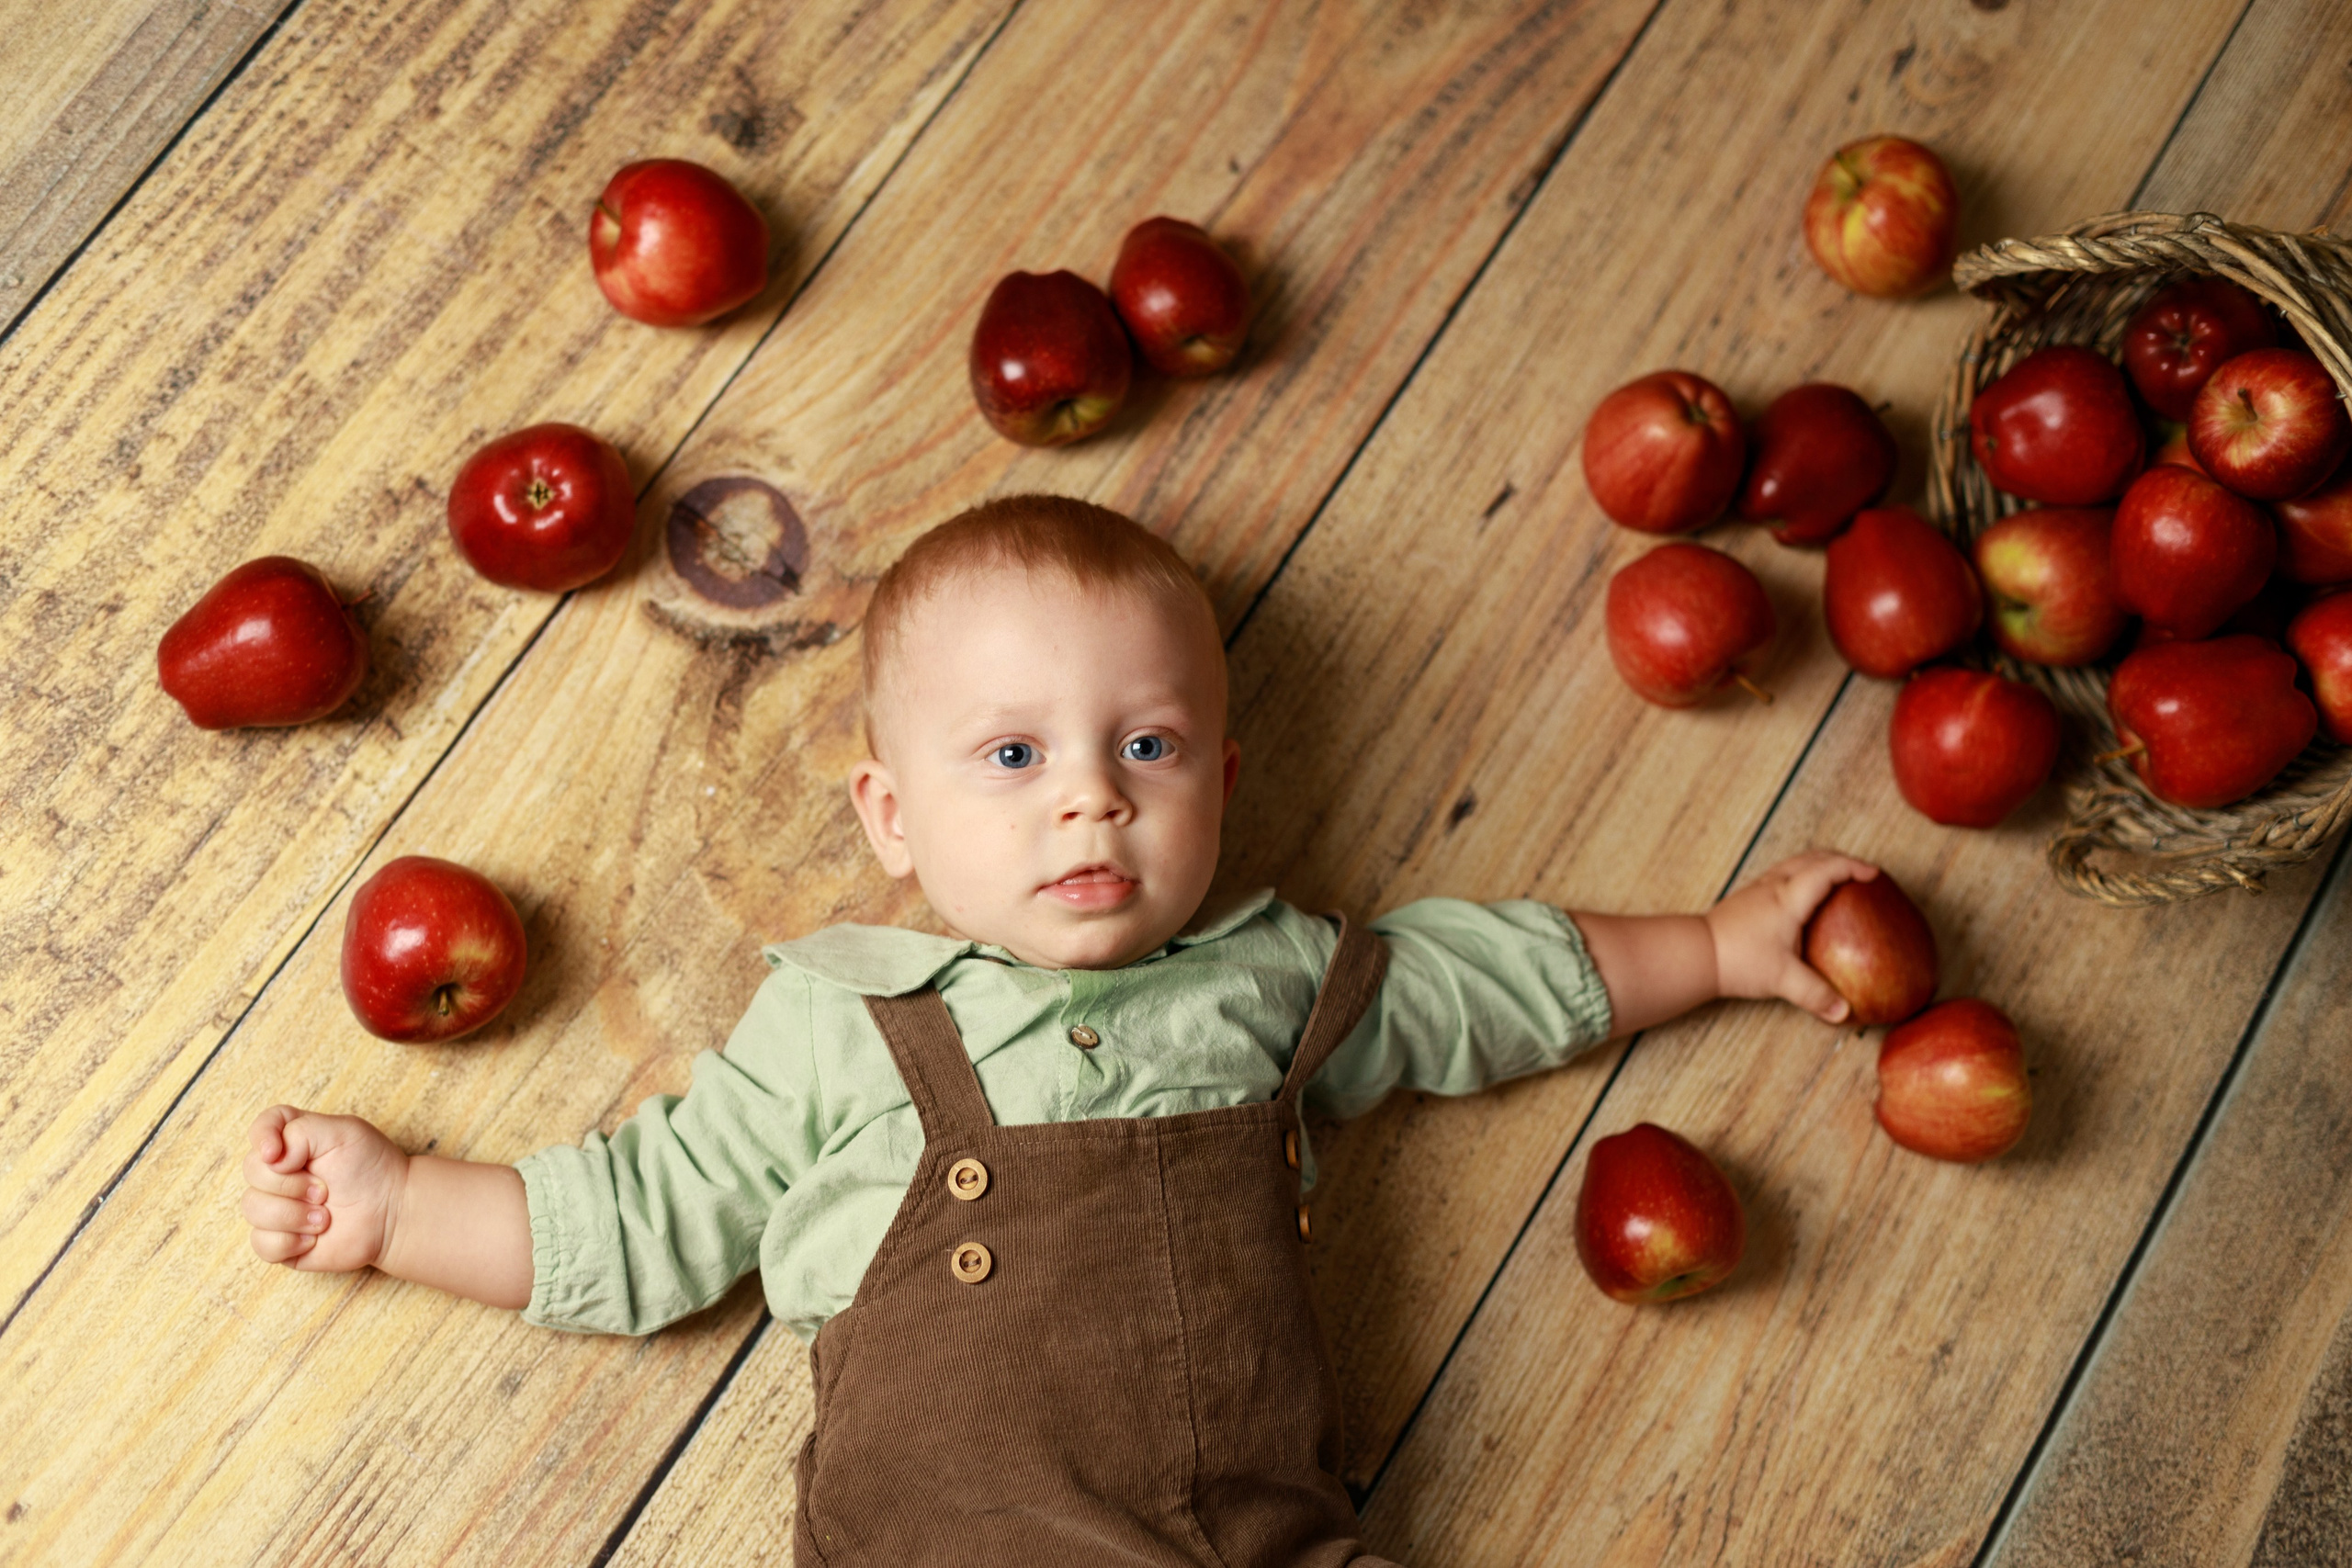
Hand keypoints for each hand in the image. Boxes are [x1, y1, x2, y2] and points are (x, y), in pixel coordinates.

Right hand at [241, 1105, 409, 1273]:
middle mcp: (279, 1173)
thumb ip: (300, 1131)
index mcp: (293, 1140)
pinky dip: (290, 1241)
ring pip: (252, 1208)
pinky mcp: (280, 1241)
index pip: (260, 1128)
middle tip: (325, 1190)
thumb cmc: (372, 1168)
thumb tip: (270, 1159)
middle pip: (252, 1171)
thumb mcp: (344, 1132)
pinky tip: (315, 1237)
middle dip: (291, 1184)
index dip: (262, 1137)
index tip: (278, 1154)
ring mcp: (277, 1207)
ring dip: (293, 1214)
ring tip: (326, 1216)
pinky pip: (261, 1243)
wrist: (393, 1213)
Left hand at [1704, 850, 1878, 1022]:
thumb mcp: (1782, 980)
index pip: (1827, 870)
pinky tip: (1802, 896)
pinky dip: (1800, 874)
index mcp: (1789, 898)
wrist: (1696, 953)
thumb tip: (1843, 1012)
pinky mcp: (1747, 897)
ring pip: (1794, 863)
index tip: (1873, 874)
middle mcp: (1774, 885)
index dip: (1853, 867)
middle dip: (1840, 860)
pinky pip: (1781, 874)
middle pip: (1812, 858)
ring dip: (1818, 864)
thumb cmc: (1738, 961)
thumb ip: (1816, 995)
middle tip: (1860, 873)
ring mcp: (1757, 888)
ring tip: (1835, 879)